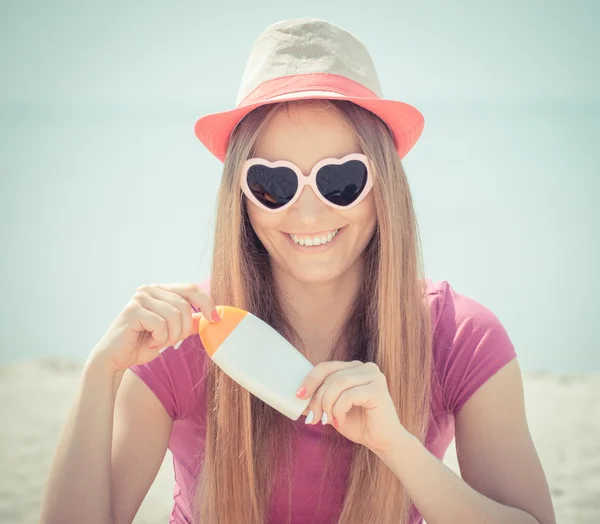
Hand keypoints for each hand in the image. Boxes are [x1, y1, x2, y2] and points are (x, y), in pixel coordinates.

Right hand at [89, 283, 220, 373]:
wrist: (115, 359)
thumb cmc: (143, 344)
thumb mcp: (173, 332)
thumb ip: (190, 322)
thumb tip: (215, 316)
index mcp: (161, 290)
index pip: (191, 288)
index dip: (207, 303)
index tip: (216, 319)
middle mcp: (150, 289)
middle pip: (184, 305)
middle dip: (183, 329)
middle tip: (170, 341)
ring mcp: (140, 297)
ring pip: (174, 315)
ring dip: (171, 336)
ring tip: (158, 341)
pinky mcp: (132, 310)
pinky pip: (161, 324)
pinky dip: (159, 338)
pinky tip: (148, 341)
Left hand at [297, 360, 406, 454]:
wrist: (382, 442)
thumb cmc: (358, 424)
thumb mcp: (332, 410)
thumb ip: (318, 400)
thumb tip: (297, 397)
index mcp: (353, 368)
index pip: (326, 367)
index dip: (310, 380)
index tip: (299, 396)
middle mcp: (365, 367)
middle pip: (330, 377)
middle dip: (317, 399)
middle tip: (313, 418)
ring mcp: (373, 376)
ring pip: (338, 384)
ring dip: (327, 405)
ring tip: (327, 421)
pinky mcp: (378, 389)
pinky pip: (348, 396)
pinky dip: (339, 410)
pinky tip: (340, 422)